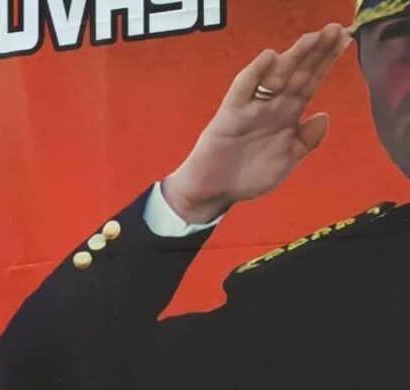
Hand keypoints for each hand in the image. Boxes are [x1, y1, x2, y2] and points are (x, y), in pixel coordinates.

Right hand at [161, 23, 349, 223]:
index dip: (326, 62)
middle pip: (298, 74)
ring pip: (275, 77)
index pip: (311, 82)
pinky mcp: (230, 114)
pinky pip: (243, 90)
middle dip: (316, 52)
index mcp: (288, 115)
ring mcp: (252, 108)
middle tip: (336, 28)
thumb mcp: (286, 162)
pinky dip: (255, 74)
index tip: (345, 40)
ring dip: (294, 57)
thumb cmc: (248, 176)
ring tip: (313, 38)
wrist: (214, 191)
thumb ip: (306, 141)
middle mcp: (273, 106)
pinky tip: (269, 57)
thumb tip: (323, 116)